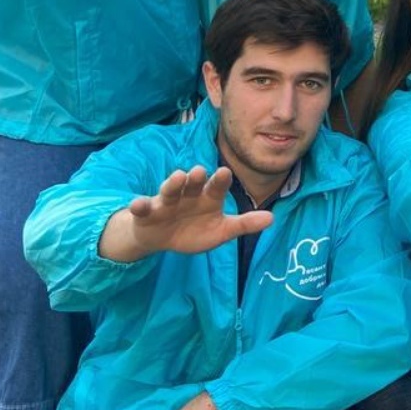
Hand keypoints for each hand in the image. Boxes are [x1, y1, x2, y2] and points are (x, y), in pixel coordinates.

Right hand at [97, 165, 273, 262]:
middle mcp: (188, 195)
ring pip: (170, 190)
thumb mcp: (221, 231)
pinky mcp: (148, 212)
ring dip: (173, 184)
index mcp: (207, 198)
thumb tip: (272, 219)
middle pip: (193, 183)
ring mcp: (167, 202)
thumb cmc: (195, 230)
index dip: (220, 181)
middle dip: (196, 177)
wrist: (161, 238)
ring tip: (177, 177)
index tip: (226, 171)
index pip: (216, 187)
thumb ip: (244, 225)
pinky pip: (144, 207)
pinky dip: (140, 205)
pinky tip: (138, 204)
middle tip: (200, 171)